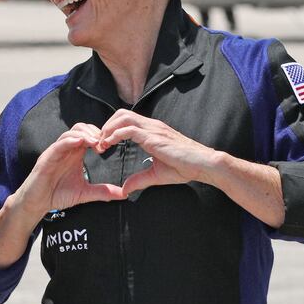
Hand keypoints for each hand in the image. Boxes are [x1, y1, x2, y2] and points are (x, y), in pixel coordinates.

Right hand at [15, 123, 125, 216]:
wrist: (38, 203)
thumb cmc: (58, 195)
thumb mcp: (85, 193)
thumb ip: (103, 192)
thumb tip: (124, 195)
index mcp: (75, 154)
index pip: (89, 135)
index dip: (101, 137)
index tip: (109, 147)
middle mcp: (66, 149)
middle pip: (81, 128)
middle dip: (94, 132)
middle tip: (103, 144)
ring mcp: (56, 152)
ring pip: (71, 132)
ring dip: (84, 134)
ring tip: (95, 143)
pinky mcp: (47, 157)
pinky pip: (59, 144)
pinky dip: (69, 140)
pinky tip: (80, 143)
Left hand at [98, 110, 220, 194]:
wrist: (204, 165)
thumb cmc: (185, 167)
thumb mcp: (156, 175)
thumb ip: (139, 180)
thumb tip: (124, 190)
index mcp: (152, 131)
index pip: (126, 120)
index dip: (111, 129)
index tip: (103, 144)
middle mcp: (151, 126)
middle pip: (121, 113)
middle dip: (106, 125)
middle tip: (99, 142)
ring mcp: (153, 129)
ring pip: (123, 117)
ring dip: (108, 128)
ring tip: (101, 143)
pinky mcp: (154, 136)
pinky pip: (129, 129)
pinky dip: (115, 135)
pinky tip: (109, 144)